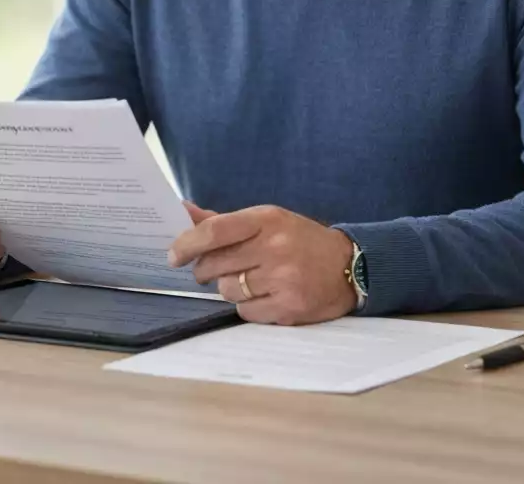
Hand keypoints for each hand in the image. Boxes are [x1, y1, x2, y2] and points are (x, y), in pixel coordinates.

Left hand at [169, 202, 356, 325]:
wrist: (349, 266)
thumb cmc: (299, 240)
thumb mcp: (267, 220)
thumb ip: (224, 221)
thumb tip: (183, 211)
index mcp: (267, 219)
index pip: (216, 231)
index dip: (188, 244)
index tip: (174, 255)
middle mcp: (274, 247)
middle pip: (216, 264)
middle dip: (205, 270)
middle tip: (211, 270)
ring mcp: (282, 279)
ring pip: (228, 290)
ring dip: (230, 288)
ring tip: (249, 280)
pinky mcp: (288, 308)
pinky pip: (245, 312)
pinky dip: (247, 307)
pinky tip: (264, 295)